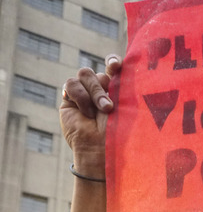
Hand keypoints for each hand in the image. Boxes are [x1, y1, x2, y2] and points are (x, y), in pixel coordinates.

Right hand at [60, 55, 120, 177]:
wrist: (100, 150)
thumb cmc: (117, 134)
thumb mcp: (125, 107)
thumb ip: (122, 86)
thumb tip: (119, 66)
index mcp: (116, 91)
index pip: (113, 66)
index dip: (112, 61)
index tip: (116, 65)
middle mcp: (100, 90)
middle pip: (99, 72)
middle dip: (103, 86)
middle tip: (109, 107)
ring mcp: (83, 94)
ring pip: (85, 74)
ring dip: (93, 92)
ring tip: (100, 112)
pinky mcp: (68, 99)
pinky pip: (71, 84)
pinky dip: (80, 96)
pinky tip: (86, 112)